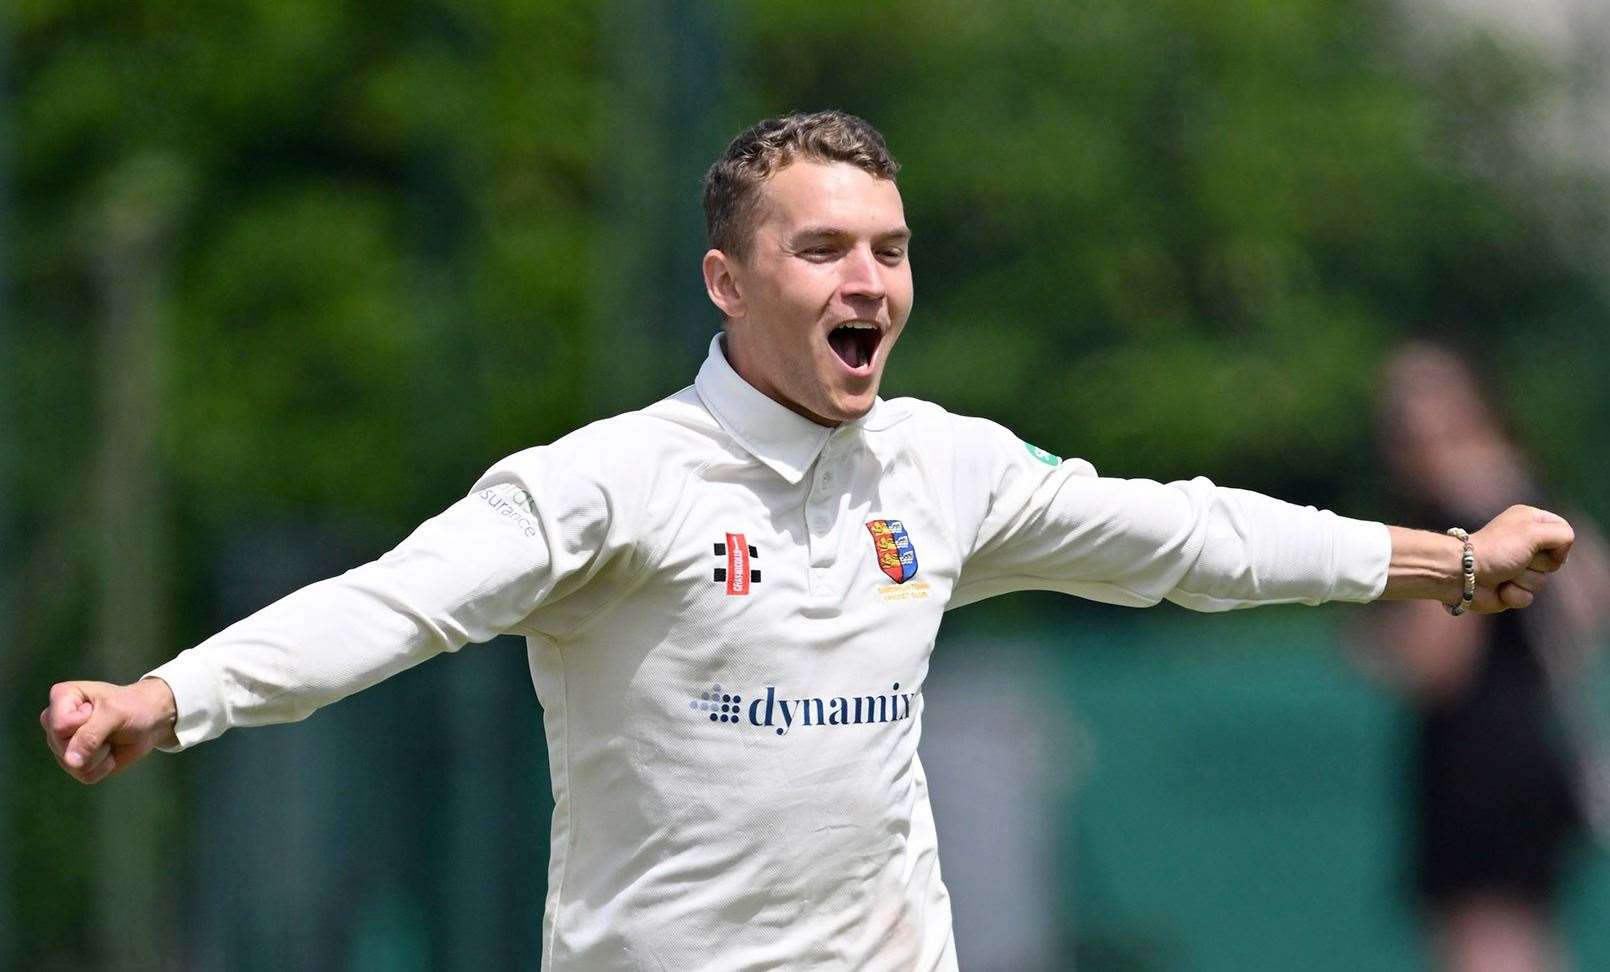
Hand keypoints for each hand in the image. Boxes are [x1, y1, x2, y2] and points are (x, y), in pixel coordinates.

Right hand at [41, 678, 177, 784]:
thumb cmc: (133, 708)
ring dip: (100, 756)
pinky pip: (84, 775)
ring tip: (109, 738)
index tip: (100, 711)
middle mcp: (55, 721)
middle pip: (62, 747)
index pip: (59, 726)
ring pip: (73, 764)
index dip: (84, 724)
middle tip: (109, 727)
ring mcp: (63, 744)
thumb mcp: (115, 714)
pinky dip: (104, 767)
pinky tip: (110, 752)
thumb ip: (90, 735)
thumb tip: (71, 762)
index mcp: (62, 697)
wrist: (150, 722)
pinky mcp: (75, 762)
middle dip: (93, 743)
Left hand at [1469, 505, 1573, 611]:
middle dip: (1537, 564)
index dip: (1558, 543)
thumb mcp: (1533, 531)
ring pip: (1542, 582)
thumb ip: (1561, 534)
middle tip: (1516, 558)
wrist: (1461, 573)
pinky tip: (1498, 588)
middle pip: (1555, 561)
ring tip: (1504, 573)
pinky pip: (1527, 598)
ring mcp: (1518, 567)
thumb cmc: (1496, 549)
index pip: (1564, 532)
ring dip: (1523, 580)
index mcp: (1530, 522)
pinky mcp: (1510, 588)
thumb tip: (1562, 552)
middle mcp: (1525, 543)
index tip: (1540, 544)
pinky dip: (1513, 594)